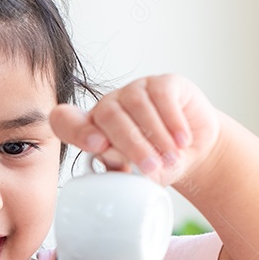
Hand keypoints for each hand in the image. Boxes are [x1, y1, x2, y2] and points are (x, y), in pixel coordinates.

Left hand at [50, 74, 220, 186]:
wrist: (193, 152)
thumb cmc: (157, 165)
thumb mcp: (137, 177)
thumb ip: (121, 172)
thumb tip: (113, 169)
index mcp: (92, 129)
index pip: (65, 121)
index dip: (75, 129)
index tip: (95, 146)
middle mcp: (109, 105)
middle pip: (108, 116)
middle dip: (131, 145)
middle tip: (151, 167)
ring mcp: (134, 90)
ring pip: (136, 105)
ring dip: (156, 135)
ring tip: (170, 157)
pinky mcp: (163, 82)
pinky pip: (162, 96)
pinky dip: (173, 121)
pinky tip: (181, 140)